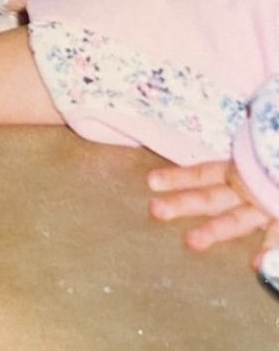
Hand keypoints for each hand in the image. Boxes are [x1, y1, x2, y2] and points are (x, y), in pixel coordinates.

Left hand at [147, 159, 278, 270]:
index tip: (151, 181)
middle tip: (156, 210)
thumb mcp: (261, 150)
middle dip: (184, 203)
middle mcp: (252, 188)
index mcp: (243, 170)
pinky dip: (272, 248)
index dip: (179, 177)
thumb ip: (228, 166)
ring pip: (237, 218)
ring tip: (191, 242)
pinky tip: (259, 268)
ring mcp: (267, 200)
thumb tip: (229, 175)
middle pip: (212, 197)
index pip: (204, 173)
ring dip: (214, 230)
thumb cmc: (273, 154)